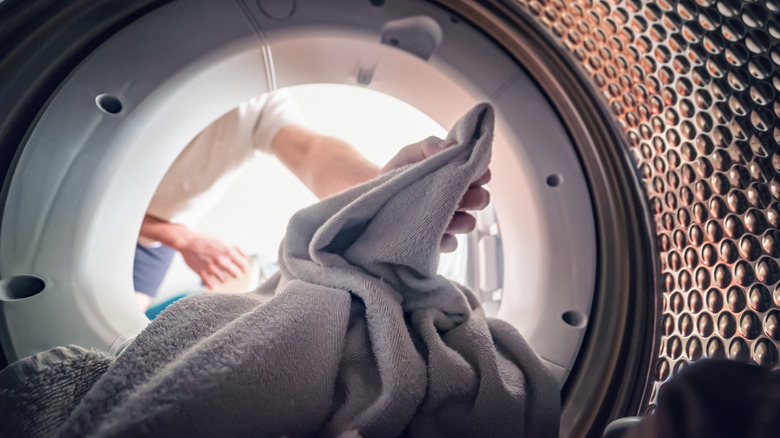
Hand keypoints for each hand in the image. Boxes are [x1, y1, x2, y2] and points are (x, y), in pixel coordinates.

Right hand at [177, 231, 248, 289]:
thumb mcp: (224, 240)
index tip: (243, 270)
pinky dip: (214, 286)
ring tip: (223, 276)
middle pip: (237, 275)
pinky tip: (214, 285)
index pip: (243, 265)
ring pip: (225, 280)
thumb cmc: (206, 239)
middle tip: (236, 274)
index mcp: (228, 251)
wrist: (188, 240)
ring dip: (224, 279)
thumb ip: (237, 248)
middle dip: (237, 275)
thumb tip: (245, 256)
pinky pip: (211, 285)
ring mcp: (212, 267)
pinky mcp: (202, 272)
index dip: (245, 268)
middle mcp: (221, 260)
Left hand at [380, 137, 490, 251]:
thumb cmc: (398, 171)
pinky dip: (441, 238)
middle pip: (483, 200)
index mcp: (458, 176)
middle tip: (453, 194)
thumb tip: (452, 147)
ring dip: (456, 218)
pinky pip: (451, 244)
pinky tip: (426, 229)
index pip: (483, 175)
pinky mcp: (438, 241)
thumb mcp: (412, 152)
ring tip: (435, 211)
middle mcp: (459, 199)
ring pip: (469, 223)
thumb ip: (432, 146)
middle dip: (471, 196)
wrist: (376, 193)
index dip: (479, 173)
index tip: (466, 172)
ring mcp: (451, 222)